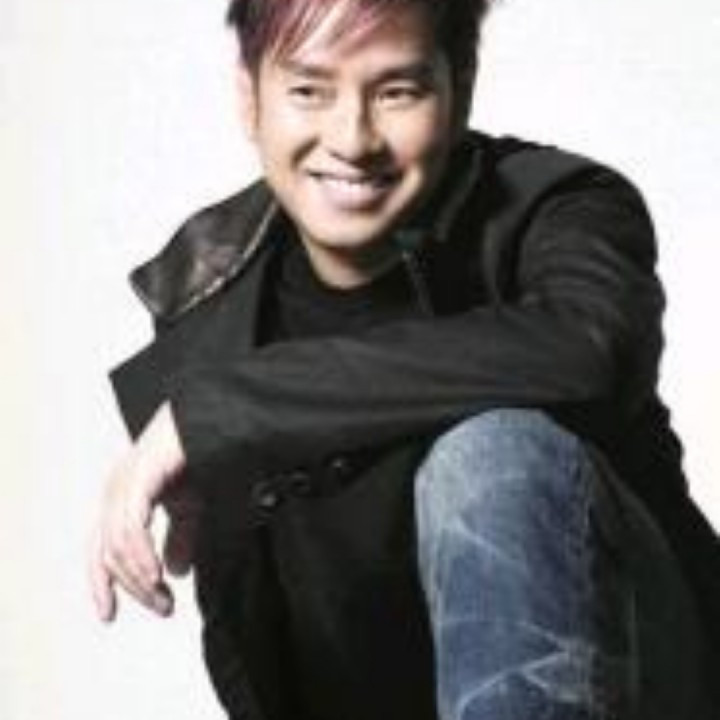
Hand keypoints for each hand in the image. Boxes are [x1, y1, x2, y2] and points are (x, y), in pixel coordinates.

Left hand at [89, 402, 192, 621]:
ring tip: (163, 596)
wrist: (212, 422)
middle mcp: (117, 491)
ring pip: (118, 544)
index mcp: (123, 499)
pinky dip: (141, 554)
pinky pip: (131, 525)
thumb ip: (180, 537)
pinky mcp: (140, 475)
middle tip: (162, 607)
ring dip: (140, 578)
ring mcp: (125, 482)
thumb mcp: (189, 507)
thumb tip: (176, 571)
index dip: (100, 583)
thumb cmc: (198, 455)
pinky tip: (157, 572)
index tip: (108, 615)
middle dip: (133, 587)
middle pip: (108, 553)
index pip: (99, 549)